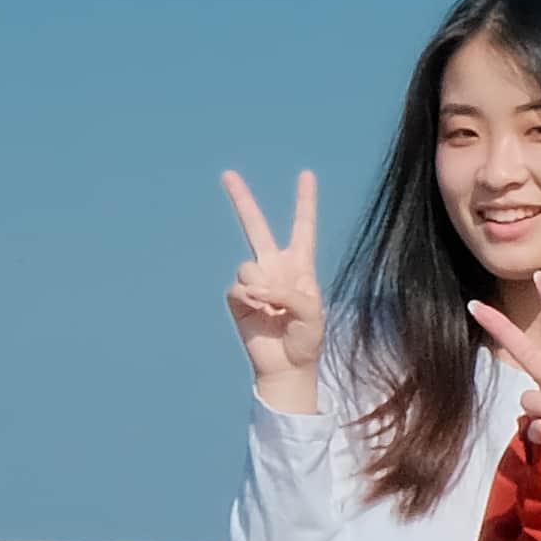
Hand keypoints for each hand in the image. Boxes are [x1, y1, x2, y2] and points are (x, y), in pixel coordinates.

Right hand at [223, 170, 326, 409]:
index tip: (306, 175)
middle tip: (227, 174)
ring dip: (261, 287)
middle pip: (257, 227)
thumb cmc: (307, 339)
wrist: (287, 366)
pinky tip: (260, 314)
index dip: (304, 202)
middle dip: (242, 200)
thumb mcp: (312, 313)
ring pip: (248, 266)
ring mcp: (255, 281)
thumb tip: (256, 288)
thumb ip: (289, 294)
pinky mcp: (238, 298)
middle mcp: (275, 267)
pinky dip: (250, 300)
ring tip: (273, 310)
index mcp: (300, 265)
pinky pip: (238, 287)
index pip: (303, 227)